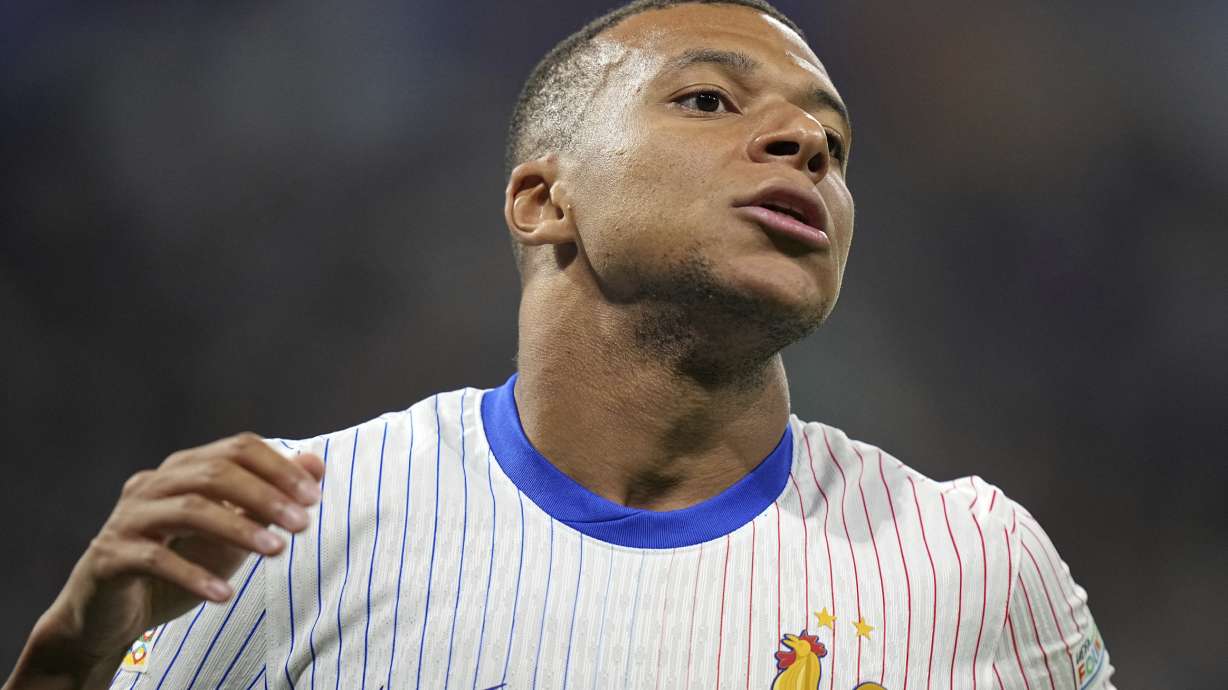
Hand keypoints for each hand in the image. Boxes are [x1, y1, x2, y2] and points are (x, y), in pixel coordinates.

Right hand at [5, 433, 323, 688]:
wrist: (112, 612)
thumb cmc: (180, 562)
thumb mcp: (233, 531)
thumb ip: (269, 497)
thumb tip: (316, 464)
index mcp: (183, 469)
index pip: (237, 449)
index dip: (279, 468)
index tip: (313, 497)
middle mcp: (153, 484)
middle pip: (214, 473)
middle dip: (265, 496)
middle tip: (303, 524)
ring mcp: (129, 518)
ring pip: (189, 509)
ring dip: (239, 528)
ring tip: (276, 551)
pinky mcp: (110, 557)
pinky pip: (155, 559)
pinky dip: (194, 575)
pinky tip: (223, 594)